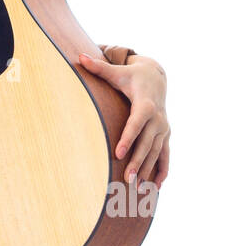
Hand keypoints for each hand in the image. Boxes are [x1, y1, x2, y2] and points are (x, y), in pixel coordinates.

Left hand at [77, 51, 170, 189]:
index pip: (136, 123)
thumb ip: (98, 67)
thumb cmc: (131, 76)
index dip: (128, 138)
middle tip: (126, 179)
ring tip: (136, 188)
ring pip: (156, 153)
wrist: (155, 76)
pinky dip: (163, 170)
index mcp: (145, 104)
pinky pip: (166, 155)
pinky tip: (157, 188)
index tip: (118, 153)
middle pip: (147, 143)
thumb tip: (79, 56)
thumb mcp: (116, 71)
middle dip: (137, 161)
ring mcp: (164, 128)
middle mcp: (158, 118)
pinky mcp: (166, 134)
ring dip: (147, 171)